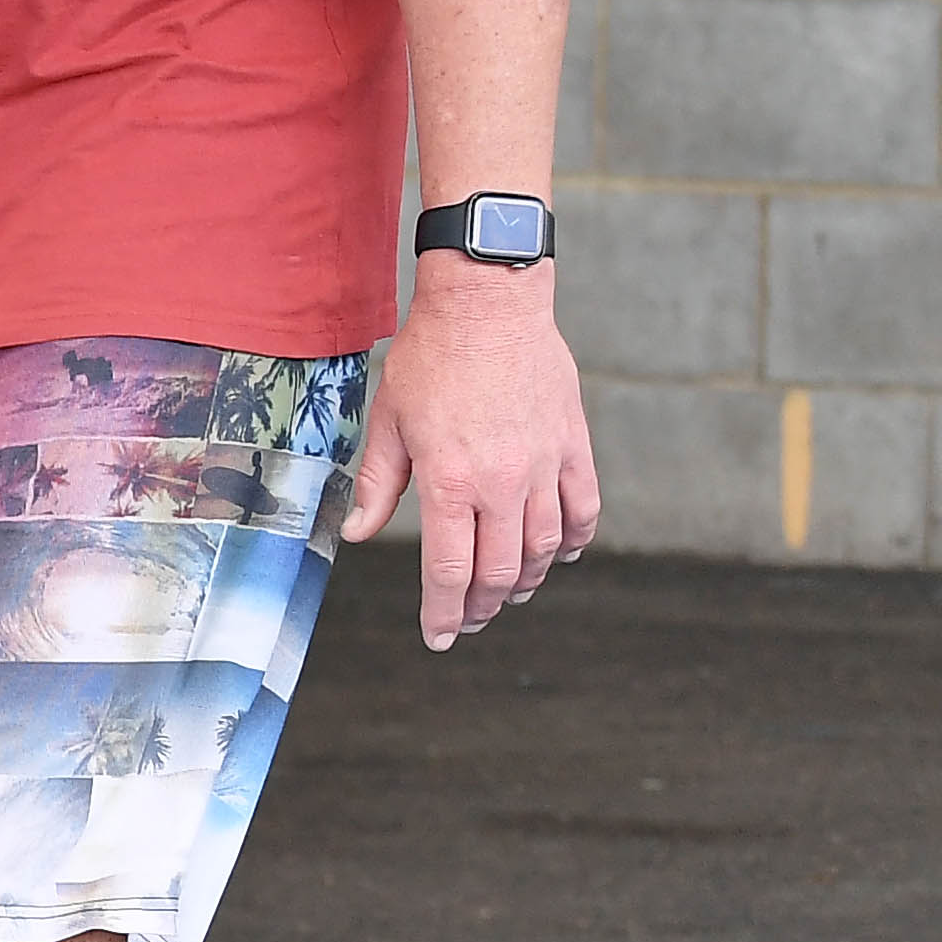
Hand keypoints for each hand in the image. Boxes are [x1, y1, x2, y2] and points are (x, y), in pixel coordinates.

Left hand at [345, 266, 595, 649]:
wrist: (490, 304)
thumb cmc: (430, 360)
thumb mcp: (387, 425)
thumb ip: (378, 486)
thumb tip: (357, 534)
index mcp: (449, 482)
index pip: (450, 571)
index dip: (444, 614)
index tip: (439, 637)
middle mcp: (502, 481)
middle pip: (499, 569)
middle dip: (482, 606)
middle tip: (471, 619)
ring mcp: (544, 463)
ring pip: (545, 545)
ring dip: (527, 579)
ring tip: (510, 593)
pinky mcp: (573, 442)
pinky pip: (584, 504)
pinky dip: (577, 537)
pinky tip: (563, 553)